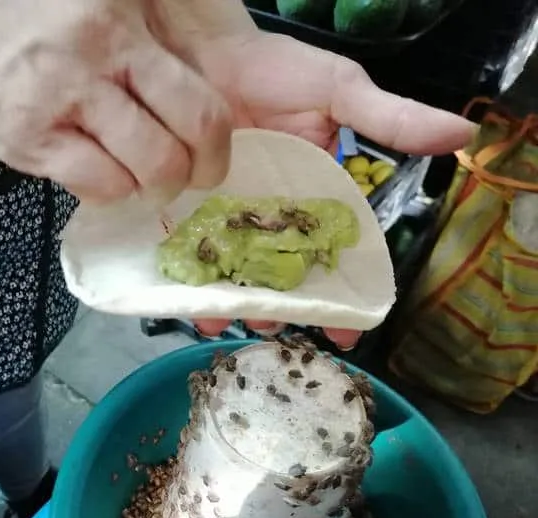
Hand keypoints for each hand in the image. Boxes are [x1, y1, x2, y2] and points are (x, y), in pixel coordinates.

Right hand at [0, 0, 233, 202]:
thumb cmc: (33, 17)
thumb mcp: (106, 2)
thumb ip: (156, 36)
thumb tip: (210, 97)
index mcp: (121, 24)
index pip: (200, 108)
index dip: (215, 149)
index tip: (208, 158)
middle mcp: (91, 60)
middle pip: (174, 151)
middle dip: (188, 177)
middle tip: (181, 176)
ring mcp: (54, 103)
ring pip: (138, 175)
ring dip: (147, 187)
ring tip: (138, 173)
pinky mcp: (24, 140)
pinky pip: (93, 186)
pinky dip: (108, 190)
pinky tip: (100, 173)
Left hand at [154, 0, 474, 348]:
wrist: (203, 52)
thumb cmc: (273, 68)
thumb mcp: (338, 90)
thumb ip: (391, 118)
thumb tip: (463, 133)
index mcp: (316, 197)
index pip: (336, 253)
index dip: (345, 293)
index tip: (348, 331)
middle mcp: (273, 215)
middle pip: (283, 275)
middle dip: (283, 309)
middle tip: (276, 329)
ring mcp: (229, 217)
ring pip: (237, 272)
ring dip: (235, 301)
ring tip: (227, 320)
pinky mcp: (190, 212)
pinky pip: (194, 255)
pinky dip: (191, 281)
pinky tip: (188, 303)